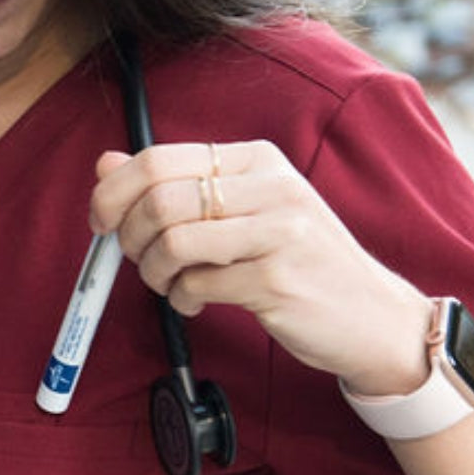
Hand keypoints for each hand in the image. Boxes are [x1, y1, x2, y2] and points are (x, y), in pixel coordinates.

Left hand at [89, 141, 430, 394]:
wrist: (372, 316)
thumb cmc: (301, 261)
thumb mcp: (245, 211)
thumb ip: (179, 185)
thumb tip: (106, 164)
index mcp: (257, 160)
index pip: (160, 158)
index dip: (114, 192)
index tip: (101, 221)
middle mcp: (270, 187)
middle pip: (159, 199)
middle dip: (131, 237)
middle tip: (140, 260)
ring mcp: (278, 232)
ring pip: (172, 242)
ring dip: (153, 273)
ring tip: (170, 284)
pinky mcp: (276, 280)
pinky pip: (196, 285)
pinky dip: (182, 300)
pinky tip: (198, 303)